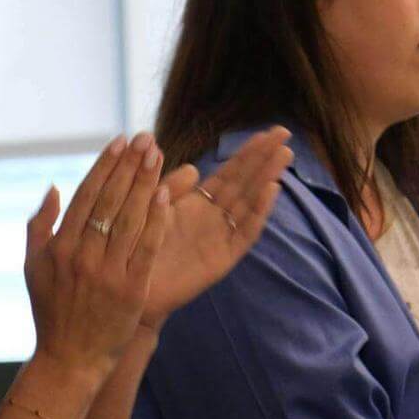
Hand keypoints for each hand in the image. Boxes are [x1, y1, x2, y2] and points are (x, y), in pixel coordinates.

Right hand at [23, 133, 169, 377]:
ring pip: (130, 218)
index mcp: (59, 247)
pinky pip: (147, 247)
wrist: (70, 359)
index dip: (104, 166)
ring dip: (145, 184)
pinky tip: (166, 195)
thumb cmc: (52, 312)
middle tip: (145, 139)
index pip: (85, 195)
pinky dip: (156, 219)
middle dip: (129, 166)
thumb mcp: (34, 267)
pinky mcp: (131, 289)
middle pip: (110, 201)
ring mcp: (107, 272)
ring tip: (158, 157)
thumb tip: (54, 187)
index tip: (120, 142)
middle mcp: (81, 255)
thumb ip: (39, 226)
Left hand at [139, 126, 291, 327]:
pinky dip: (259, 212)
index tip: (268, 131)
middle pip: (246, 182)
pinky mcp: (223, 258)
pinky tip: (271, 190)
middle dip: (265, 158)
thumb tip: (193, 167)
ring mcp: (221, 237)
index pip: (230, 172)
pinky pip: (244, 232)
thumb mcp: (153, 208)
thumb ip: (172, 187)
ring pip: (250, 202)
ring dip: (267, 178)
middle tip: (285, 133)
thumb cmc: (138, 248)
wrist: (133, 288)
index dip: (248, 152)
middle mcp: (215, 218)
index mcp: (199, 203)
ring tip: (284, 155)